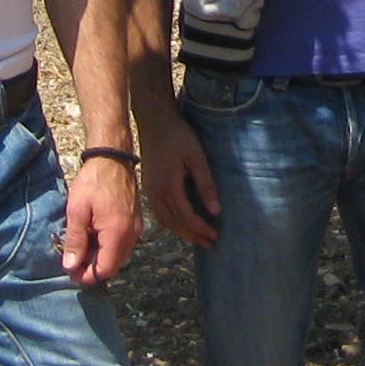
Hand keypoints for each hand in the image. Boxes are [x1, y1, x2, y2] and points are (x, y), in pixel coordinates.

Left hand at [59, 153, 141, 286]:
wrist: (112, 157)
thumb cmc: (93, 181)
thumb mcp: (77, 210)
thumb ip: (75, 240)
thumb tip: (70, 266)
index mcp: (117, 232)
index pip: (105, 269)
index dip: (86, 275)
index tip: (70, 271)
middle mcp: (131, 234)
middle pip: (113, 265)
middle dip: (92, 268)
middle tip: (72, 260)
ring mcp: (136, 228)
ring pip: (118, 256)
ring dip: (100, 257)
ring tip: (80, 247)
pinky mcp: (135, 222)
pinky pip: (122, 244)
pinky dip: (108, 247)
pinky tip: (93, 237)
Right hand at [140, 107, 222, 248]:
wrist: (155, 122)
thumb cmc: (179, 136)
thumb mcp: (197, 157)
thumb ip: (206, 184)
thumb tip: (216, 211)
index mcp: (168, 187)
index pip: (186, 217)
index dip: (201, 229)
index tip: (215, 235)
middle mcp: (156, 194)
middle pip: (174, 224)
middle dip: (193, 236)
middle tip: (210, 243)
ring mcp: (149, 191)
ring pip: (165, 221)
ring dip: (182, 232)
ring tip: (198, 237)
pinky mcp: (148, 187)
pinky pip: (159, 212)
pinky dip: (172, 222)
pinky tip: (182, 223)